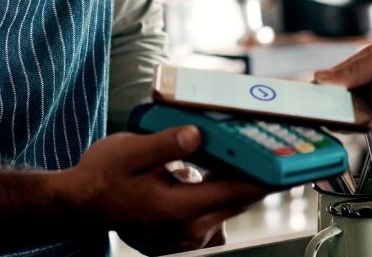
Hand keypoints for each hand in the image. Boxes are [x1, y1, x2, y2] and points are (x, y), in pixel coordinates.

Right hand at [66, 128, 270, 253]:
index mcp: (178, 208)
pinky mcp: (185, 234)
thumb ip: (167, 143)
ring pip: (230, 206)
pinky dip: (224, 192)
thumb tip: (198, 134)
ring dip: (241, 181)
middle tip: (276, 141)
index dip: (266, 173)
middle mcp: (188, 229)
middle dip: (259, 172)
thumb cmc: (103, 175)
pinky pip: (217, 212)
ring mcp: (187, 236)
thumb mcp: (131, 150)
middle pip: (240, 199)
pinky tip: (220, 169)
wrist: (82, 202)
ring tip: (250, 151)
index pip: (236, 191)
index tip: (289, 156)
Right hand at [314, 27, 371, 135]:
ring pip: (363, 118)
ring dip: (357, 112)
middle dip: (337, 105)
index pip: (341, 79)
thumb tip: (323, 78)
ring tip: (354, 103)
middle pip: (348, 103)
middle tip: (325, 106)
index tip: (311, 93)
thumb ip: (357, 67)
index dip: (327, 87)